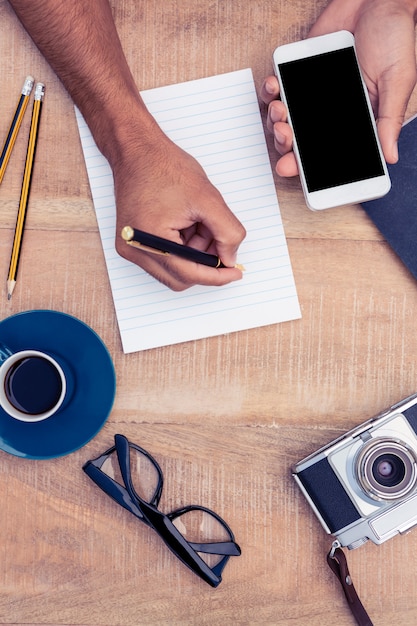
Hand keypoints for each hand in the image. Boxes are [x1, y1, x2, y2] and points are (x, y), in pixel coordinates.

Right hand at [113, 124, 245, 290]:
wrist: (138, 151)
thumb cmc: (165, 167)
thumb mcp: (208, 198)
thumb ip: (227, 233)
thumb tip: (230, 260)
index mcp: (149, 239)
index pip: (188, 274)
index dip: (217, 276)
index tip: (235, 273)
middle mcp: (134, 249)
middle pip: (180, 278)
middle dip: (204, 263)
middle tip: (219, 241)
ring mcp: (130, 247)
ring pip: (173, 270)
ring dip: (193, 255)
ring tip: (199, 223)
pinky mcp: (132, 242)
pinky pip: (164, 259)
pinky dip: (181, 249)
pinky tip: (187, 225)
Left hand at [260, 0, 416, 175]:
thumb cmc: (395, 37)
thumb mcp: (398, 81)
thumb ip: (388, 120)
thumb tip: (389, 157)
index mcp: (354, 122)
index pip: (328, 154)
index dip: (308, 168)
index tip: (293, 170)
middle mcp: (329, 114)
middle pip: (300, 143)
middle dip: (286, 146)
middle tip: (286, 137)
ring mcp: (312, 95)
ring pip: (284, 120)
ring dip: (276, 121)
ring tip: (280, 111)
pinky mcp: (299, 73)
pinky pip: (278, 90)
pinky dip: (270, 92)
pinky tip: (274, 87)